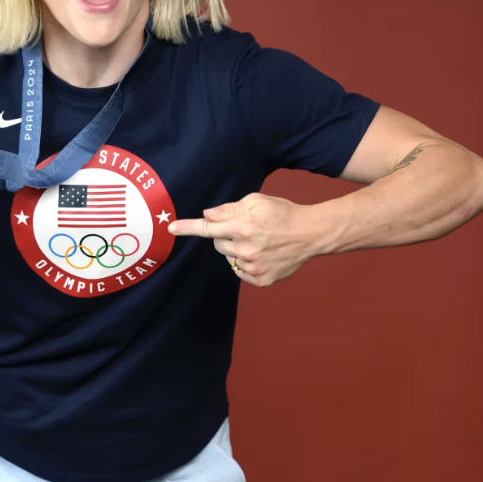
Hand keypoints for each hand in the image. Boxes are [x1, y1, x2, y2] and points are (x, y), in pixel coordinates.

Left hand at [167, 193, 316, 286]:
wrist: (311, 234)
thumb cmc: (283, 213)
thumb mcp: (257, 201)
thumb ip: (230, 208)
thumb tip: (208, 214)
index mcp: (243, 227)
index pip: (208, 228)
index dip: (188, 227)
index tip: (171, 228)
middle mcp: (245, 249)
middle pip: (217, 244)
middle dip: (225, 236)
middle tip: (245, 229)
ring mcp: (253, 267)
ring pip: (229, 258)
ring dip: (236, 250)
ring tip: (258, 241)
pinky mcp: (260, 280)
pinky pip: (240, 272)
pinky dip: (246, 264)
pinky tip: (263, 254)